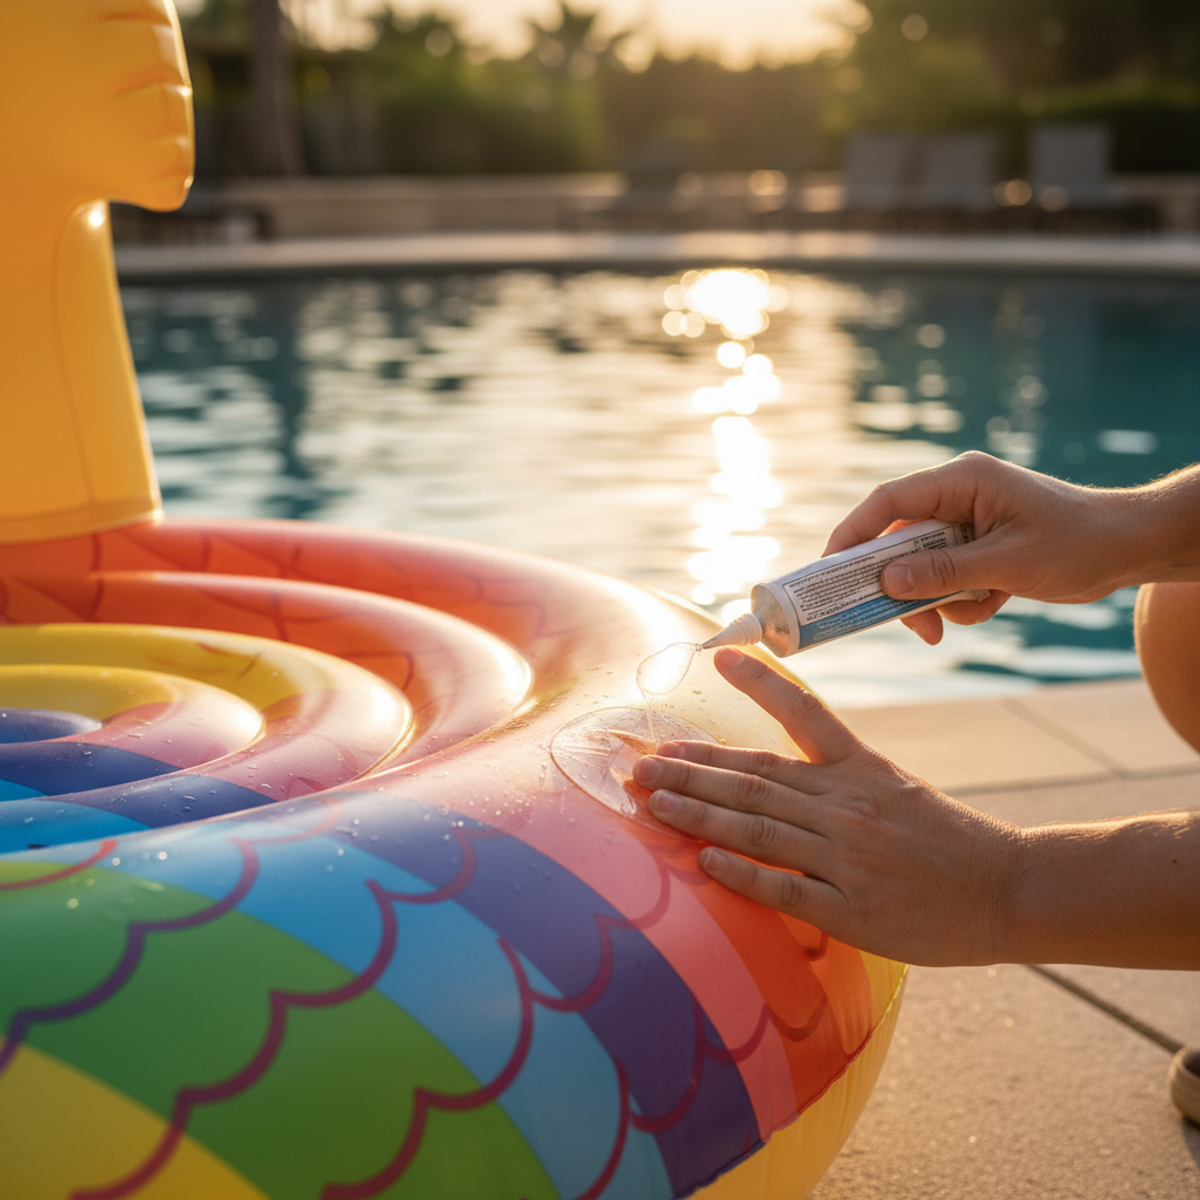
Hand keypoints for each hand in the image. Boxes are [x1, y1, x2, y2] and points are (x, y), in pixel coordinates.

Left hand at [633, 648, 1022, 966]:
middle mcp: (847, 804)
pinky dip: (742, 873)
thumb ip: (840, 778)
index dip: (760, 683)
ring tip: (653, 799)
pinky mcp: (856, 909)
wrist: (1011, 890)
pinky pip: (787, 887)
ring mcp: (849, 856)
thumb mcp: (896, 789)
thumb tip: (781, 775)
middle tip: (642, 762)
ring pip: (759, 825)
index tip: (722, 657)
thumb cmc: (951, 842)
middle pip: (755, 778)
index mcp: (859, 769)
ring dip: (698, 811)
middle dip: (692, 768)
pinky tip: (704, 860)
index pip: (802, 714)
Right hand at [823, 451, 1154, 644]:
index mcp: (961, 480)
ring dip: (939, 598)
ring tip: (972, 612)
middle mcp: (957, 496)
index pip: (887, 502)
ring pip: (921, 565)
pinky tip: (997, 601)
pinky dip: (963, 599)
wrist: (1129, 549)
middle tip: (911, 623)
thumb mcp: (1006, 563)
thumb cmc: (1077, 543)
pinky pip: (946, 577)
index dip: (852, 535)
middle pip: (898, 540)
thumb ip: (943, 572)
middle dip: (904, 585)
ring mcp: (966, 521)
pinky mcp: (977, 546)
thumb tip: (887, 584)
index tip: (830, 571)